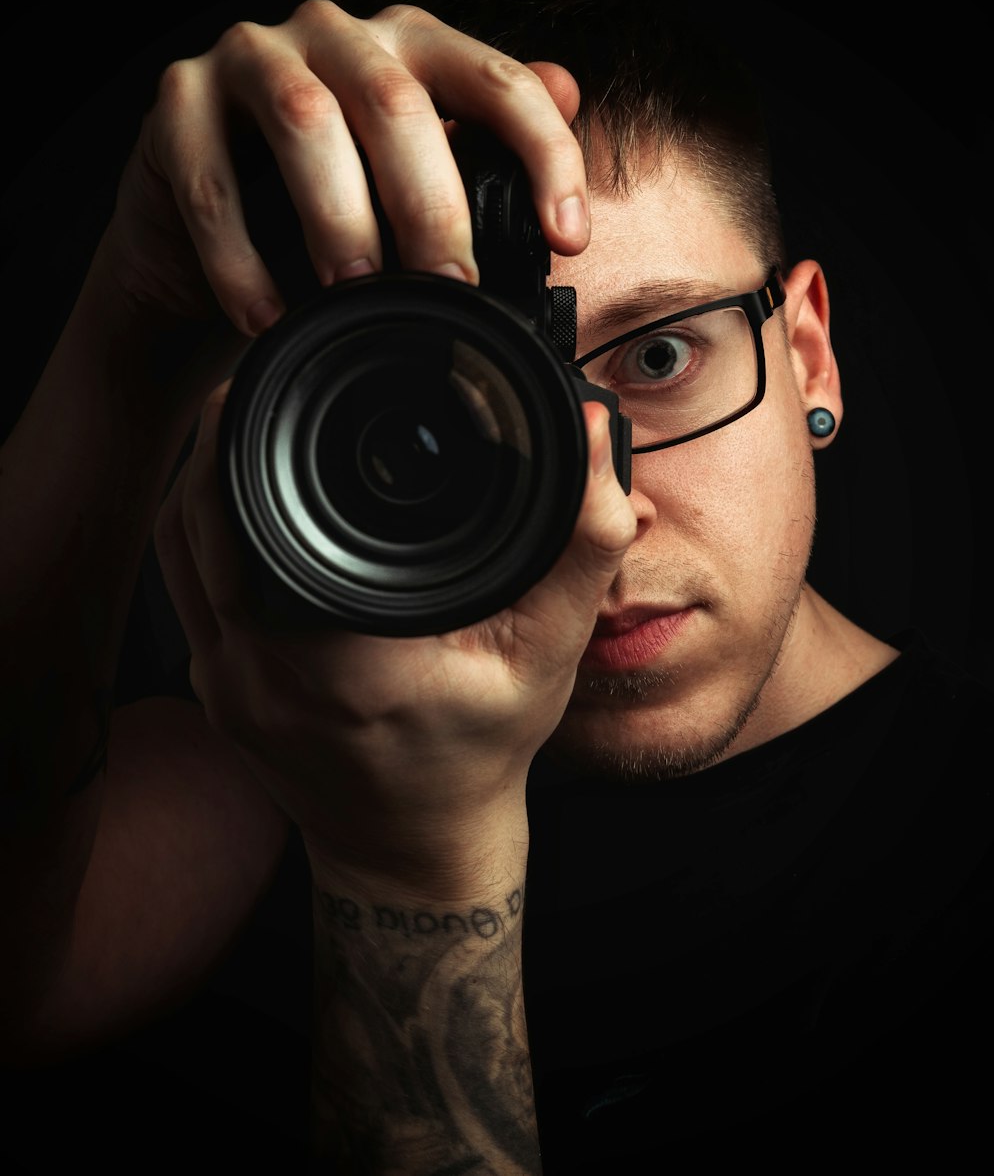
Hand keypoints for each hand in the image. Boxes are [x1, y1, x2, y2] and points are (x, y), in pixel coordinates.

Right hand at [100, 0, 590, 341]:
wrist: (198, 233)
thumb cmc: (320, 205)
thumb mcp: (410, 179)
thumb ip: (486, 142)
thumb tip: (572, 90)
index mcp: (409, 48)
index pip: (496, 80)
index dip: (543, 155)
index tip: (567, 238)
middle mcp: (333, 34)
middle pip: (396, 102)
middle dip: (431, 206)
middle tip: (450, 290)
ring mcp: (249, 58)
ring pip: (305, 122)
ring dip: (338, 220)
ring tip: (357, 297)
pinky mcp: (177, 102)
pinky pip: (210, 180)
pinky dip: (242, 260)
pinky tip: (268, 317)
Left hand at [154, 383, 633, 890]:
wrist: (416, 844)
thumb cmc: (483, 750)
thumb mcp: (549, 649)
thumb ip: (582, 543)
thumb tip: (591, 438)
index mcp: (343, 660)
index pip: (258, 513)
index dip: (252, 430)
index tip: (279, 374)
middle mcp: (261, 673)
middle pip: (198, 516)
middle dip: (224, 435)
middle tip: (264, 380)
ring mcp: (223, 685)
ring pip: (176, 547)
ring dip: (201, 477)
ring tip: (246, 427)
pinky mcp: (212, 690)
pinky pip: (179, 588)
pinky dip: (196, 529)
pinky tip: (231, 498)